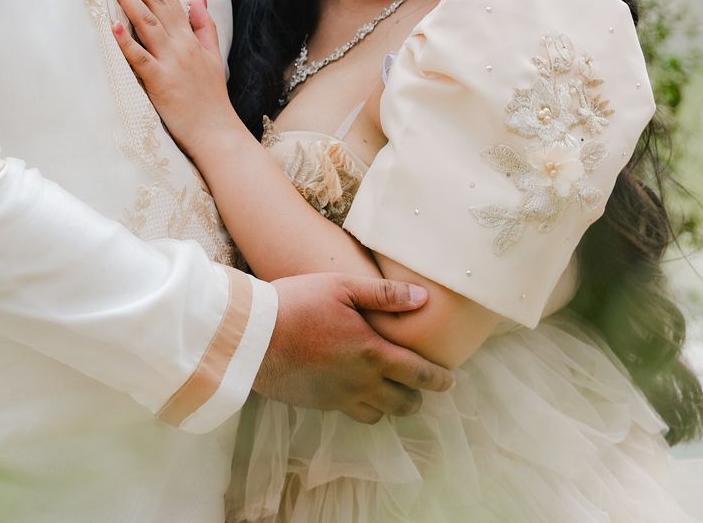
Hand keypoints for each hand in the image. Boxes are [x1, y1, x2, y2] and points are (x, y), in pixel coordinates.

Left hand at [106, 0, 236, 152]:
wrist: (217, 132)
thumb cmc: (211, 97)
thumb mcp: (213, 55)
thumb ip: (203, 24)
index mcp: (189, 37)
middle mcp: (180, 44)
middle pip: (155, 2)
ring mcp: (170, 61)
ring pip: (146, 22)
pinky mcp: (160, 82)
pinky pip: (140, 58)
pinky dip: (126, 41)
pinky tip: (113, 24)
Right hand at [257, 274, 455, 422]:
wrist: (253, 337)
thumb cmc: (297, 304)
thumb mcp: (342, 287)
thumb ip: (384, 294)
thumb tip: (422, 298)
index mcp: (373, 353)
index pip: (419, 374)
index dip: (439, 380)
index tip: (450, 381)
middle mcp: (361, 382)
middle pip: (403, 403)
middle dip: (416, 396)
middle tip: (419, 384)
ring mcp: (339, 397)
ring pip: (379, 415)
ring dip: (389, 405)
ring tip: (389, 390)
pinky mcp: (320, 404)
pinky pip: (352, 413)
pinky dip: (363, 407)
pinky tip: (356, 389)